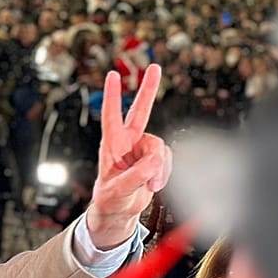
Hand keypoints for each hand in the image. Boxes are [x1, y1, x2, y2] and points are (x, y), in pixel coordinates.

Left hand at [87, 63, 170, 249]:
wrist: (120, 210)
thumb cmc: (111, 198)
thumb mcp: (118, 190)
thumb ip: (134, 177)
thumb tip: (152, 164)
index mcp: (112, 144)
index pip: (111, 115)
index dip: (113, 96)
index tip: (112, 75)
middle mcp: (128, 142)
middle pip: (141, 111)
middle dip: (149, 89)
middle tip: (155, 67)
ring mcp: (142, 150)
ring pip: (159, 147)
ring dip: (158, 168)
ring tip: (149, 185)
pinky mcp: (155, 159)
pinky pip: (166, 160)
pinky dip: (164, 174)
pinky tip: (154, 185)